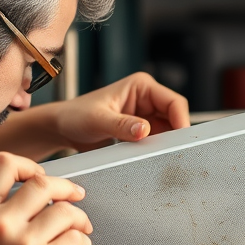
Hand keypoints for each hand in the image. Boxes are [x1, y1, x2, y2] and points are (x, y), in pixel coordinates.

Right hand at [0, 152, 92, 244]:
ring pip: (66, 211)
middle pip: (43, 184)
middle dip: (67, 189)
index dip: (30, 166)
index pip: (4, 163)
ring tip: (80, 231)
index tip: (42, 178)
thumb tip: (35, 183)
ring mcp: (23, 243)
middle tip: (76, 197)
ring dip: (80, 219)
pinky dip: (84, 243)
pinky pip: (77, 238)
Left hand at [54, 72, 189, 151]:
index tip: (179, 141)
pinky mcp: (140, 129)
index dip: (181, 121)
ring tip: (158, 157)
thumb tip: (145, 129)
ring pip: (168, 130)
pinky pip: (157, 140)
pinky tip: (150, 158)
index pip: (174, 102)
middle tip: (171, 153)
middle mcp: (146, 98)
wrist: (63, 128)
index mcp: (141, 86)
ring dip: (165, 144)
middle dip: (174, 135)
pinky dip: (156, 149)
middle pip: (175, 117)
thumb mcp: (98, 120)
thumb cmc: (76, 115)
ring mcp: (145, 114)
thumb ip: (122, 125)